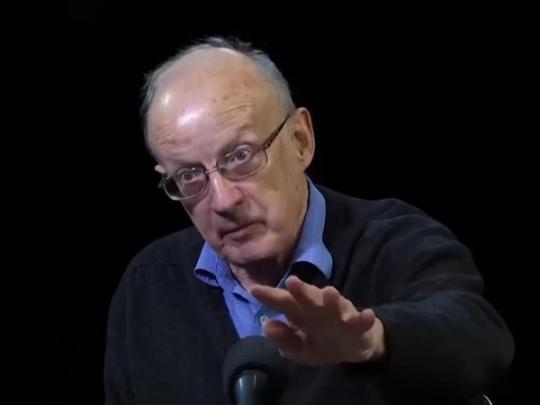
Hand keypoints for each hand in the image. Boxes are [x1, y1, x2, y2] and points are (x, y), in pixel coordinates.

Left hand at [250, 275, 385, 365]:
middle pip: (309, 298)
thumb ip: (283, 340)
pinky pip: (362, 321)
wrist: (356, 345)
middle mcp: (319, 309)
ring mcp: (339, 314)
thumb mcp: (300, 349)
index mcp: (302, 314)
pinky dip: (364, 318)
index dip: (270, 296)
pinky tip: (368, 314)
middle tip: (292, 282)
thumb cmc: (323, 341)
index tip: (254, 290)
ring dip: (333, 299)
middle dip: (302, 291)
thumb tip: (267, 326)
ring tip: (329, 292)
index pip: (284, 303)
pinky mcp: (358, 324)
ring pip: (336, 305)